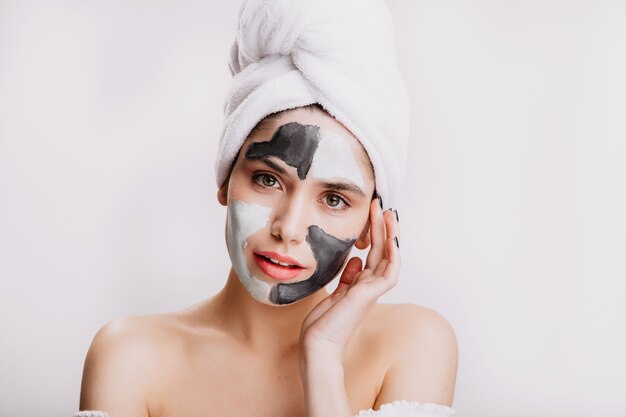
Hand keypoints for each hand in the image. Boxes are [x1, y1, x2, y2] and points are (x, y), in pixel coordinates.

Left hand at [299, 197, 399, 359]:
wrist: (318, 345)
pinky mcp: (370, 295)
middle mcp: (370, 286)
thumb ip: (348, 276)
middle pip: (382, 250)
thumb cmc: (323, 324)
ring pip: (389, 257)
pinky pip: (390, 272)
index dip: (375, 234)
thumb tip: (355, 258)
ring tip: (387, 212)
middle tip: (380, 204)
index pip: (374, 254)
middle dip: (382, 227)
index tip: (372, 214)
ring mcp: (372, 291)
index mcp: (362, 285)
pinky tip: (390, 237)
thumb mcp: (335, 292)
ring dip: (390, 234)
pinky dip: (393, 254)